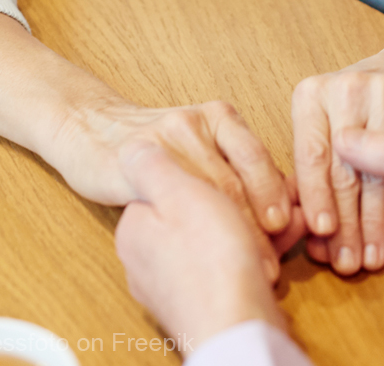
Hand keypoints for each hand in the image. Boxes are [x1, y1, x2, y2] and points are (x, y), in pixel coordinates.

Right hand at [50, 96, 291, 250]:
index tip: (292, 235)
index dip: (276, 201)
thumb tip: (288, 215)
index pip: (258, 161)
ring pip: (209, 191)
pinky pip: (171, 196)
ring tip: (245, 267)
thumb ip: (238, 173)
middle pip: (236, 180)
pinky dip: (188, 229)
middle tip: (271, 266)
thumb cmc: (157, 153)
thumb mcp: (203, 151)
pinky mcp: (136, 159)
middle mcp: (197, 123)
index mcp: (221, 117)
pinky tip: (196, 252)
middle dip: (258, 227)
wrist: (91, 130)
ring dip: (230, 234)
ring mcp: (166, 139)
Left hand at [115, 144, 304, 349]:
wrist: (238, 330)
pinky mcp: (209, 297)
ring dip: (260, 217)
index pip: (175, 180)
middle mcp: (150, 255)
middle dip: (246, 194)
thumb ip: (153, 166)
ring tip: (291, 215)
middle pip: (203, 205)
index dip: (216, 171)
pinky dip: (263, 244)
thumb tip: (133, 147)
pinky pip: (235, 257)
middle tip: (275, 192)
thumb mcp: (180, 194)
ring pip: (225, 229)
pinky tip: (290, 233)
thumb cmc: (212, 263)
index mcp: (136, 227)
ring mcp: (178, 280)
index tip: (242, 169)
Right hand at [291, 18, 383, 275]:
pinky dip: (361, 244)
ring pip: (372, 207)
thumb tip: (341, 142)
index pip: (372, 134)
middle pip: (368, 173)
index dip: (339, 154)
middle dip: (335, 194)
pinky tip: (333, 250)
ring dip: (344, 223)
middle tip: (304, 214)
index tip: (308, 173)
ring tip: (310, 238)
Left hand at [292, 42, 383, 274]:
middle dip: (346, 224)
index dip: (316, 198)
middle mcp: (349, 86)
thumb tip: (291, 223)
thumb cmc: (361, 108)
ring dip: (376, 221)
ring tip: (371, 256)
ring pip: (380, 170)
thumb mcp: (326, 124)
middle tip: (347, 263)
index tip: (321, 234)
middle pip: (346, 169)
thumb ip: (312, 166)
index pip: (312, 157)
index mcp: (313, 94)